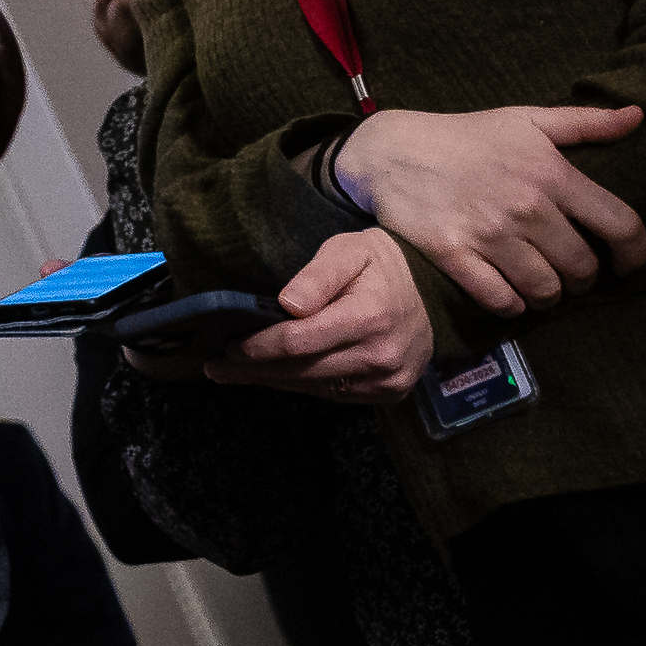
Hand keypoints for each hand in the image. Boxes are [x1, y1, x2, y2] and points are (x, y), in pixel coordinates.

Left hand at [203, 227, 433, 401]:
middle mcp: (381, 355)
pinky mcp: (389, 392)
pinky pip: (333, 394)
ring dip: (272, 381)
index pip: (298, 342)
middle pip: (302, 370)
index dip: (259, 347)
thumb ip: (317, 276)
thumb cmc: (377, 265)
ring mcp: (387, 380)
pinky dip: (301, 385)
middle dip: (254, 370)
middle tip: (215, 367)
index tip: (228, 345)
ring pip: (314, 387)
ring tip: (234, 374)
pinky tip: (274, 376)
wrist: (430, 291)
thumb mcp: (347, 251)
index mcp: (369, 318)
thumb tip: (287, 305)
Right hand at [335, 106, 645, 313]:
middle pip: (583, 267)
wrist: (391, 150)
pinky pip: (501, 300)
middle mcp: (525, 206)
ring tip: (542, 287)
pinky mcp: (453, 254)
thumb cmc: (465, 136)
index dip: (636, 254)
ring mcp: (488, 233)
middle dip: (583, 278)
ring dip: (549, 295)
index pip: (621, 225)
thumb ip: (586, 123)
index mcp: (550, 173)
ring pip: (545, 289)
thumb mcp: (525, 121)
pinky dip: (512, 305)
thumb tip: (638, 116)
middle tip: (570, 273)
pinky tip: (510, 294)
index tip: (628, 264)